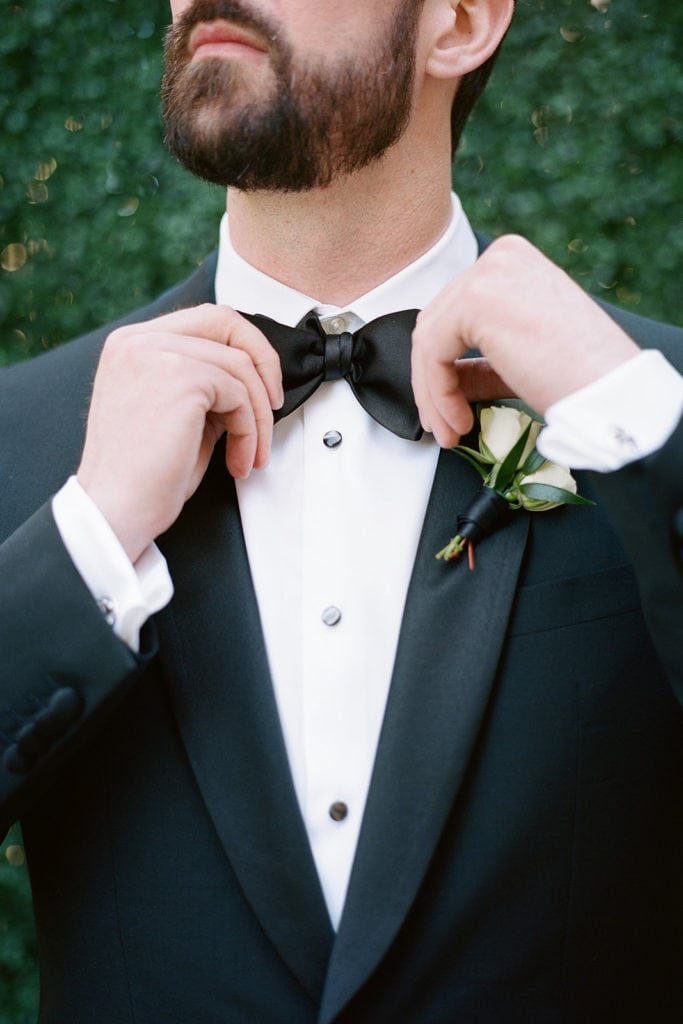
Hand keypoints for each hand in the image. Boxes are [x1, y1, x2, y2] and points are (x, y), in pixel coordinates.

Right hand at [77, 304, 282, 562]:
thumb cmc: (144, 476)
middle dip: (263, 361)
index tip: (260, 390)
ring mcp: (156, 353)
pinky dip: (250, 432)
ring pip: (240, 367)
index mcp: (132, 345)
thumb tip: (250, 379)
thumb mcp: (174, 414)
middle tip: (273, 406)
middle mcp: (138, 340)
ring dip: (257, 417)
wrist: (116, 511)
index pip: (205, 320)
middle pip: (225, 321)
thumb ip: (203, 384)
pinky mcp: (179, 377)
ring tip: (251, 456)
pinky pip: (239, 395)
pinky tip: (238, 462)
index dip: (244, 348)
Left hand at [411, 235, 639, 446]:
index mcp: (514, 262)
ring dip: (433, 394)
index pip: (455, 313)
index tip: (448, 408)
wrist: (613, 393)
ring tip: (449, 432)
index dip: (443, 366)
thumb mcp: (519, 361)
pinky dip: (438, 394)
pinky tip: (459, 421)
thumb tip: (448, 381)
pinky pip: (433, 354)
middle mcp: (500, 257)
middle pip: (436, 323)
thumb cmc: (583, 379)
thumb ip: (481, 363)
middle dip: (432, 382)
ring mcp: (488, 274)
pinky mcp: (475, 300)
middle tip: (441, 425)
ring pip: (428, 341)